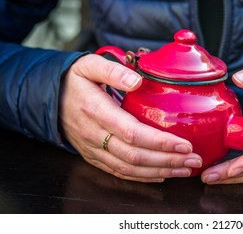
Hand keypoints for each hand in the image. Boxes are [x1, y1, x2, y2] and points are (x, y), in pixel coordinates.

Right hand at [59, 54, 201, 181]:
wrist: (48, 97)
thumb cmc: (74, 80)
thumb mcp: (89, 66)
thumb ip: (113, 72)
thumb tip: (137, 80)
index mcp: (96, 110)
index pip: (132, 132)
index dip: (160, 142)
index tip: (185, 144)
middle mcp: (94, 134)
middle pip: (134, 155)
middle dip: (167, 160)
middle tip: (193, 160)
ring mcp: (93, 149)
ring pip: (128, 168)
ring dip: (159, 171)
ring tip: (185, 170)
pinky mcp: (93, 156)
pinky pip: (118, 172)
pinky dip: (142, 177)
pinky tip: (161, 175)